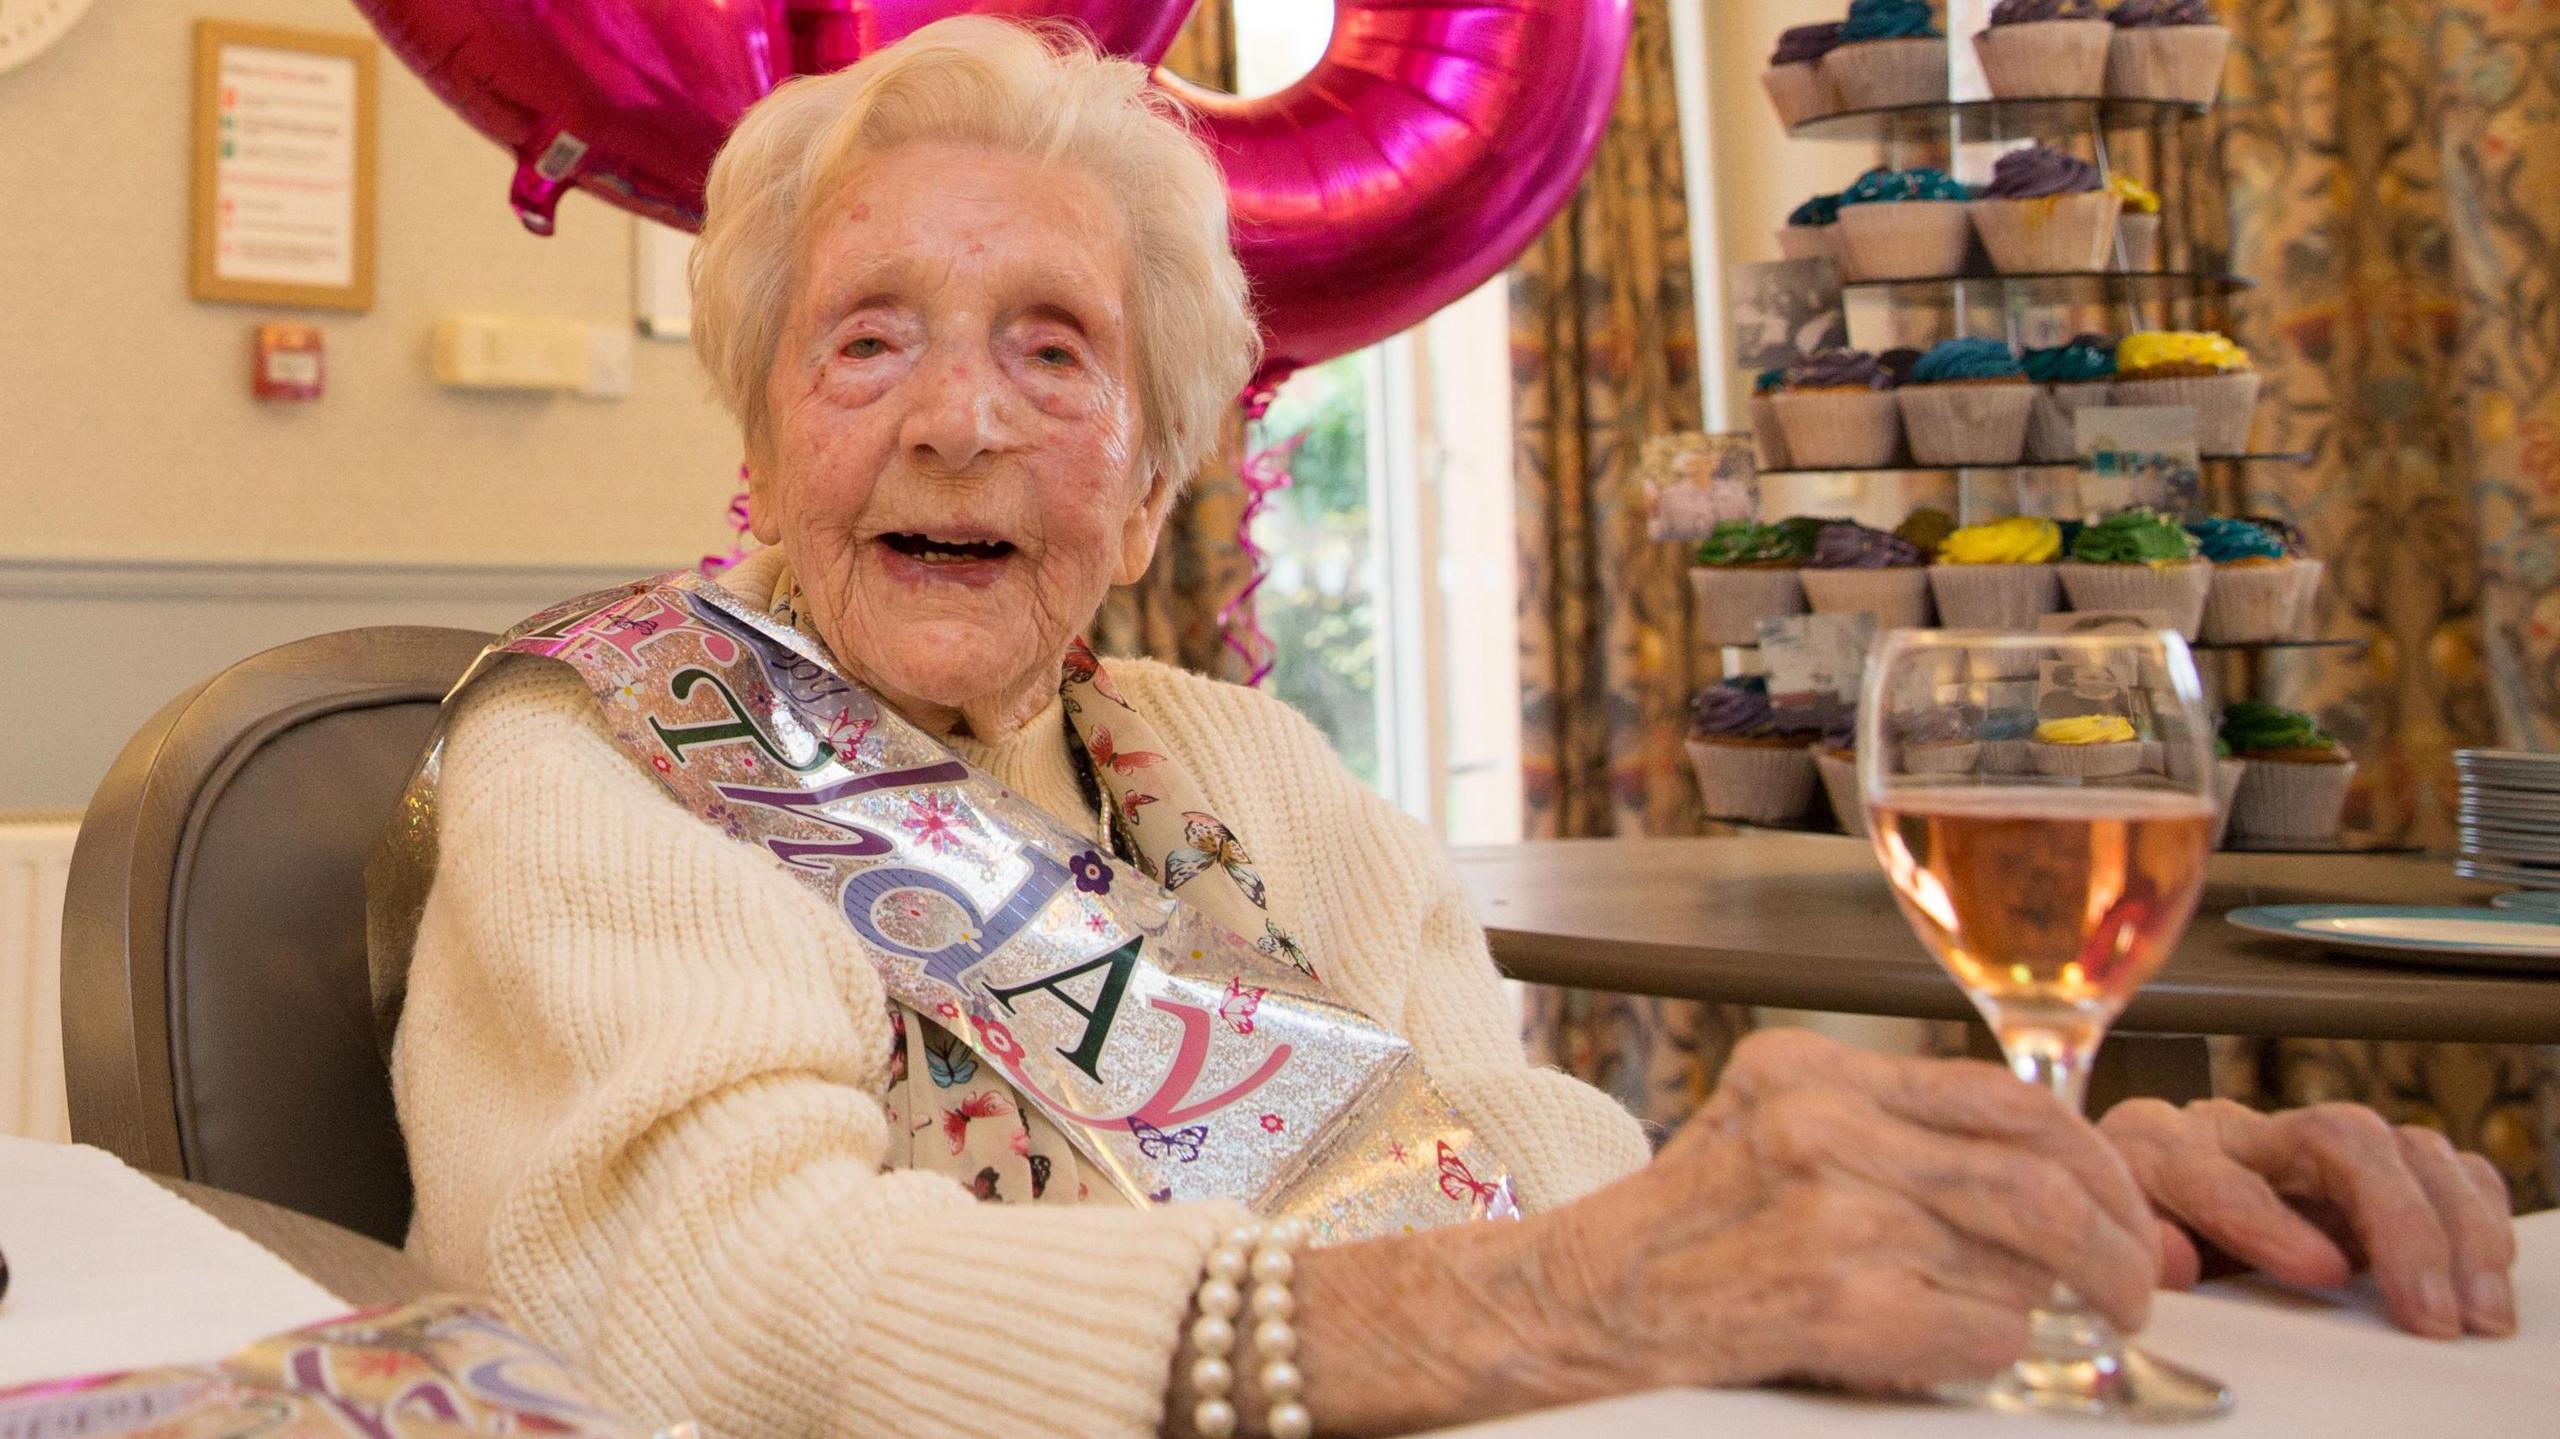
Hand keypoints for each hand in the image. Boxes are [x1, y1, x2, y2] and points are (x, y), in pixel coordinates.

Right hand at [1281, 1030, 2161, 1435]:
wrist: (1577, 1303)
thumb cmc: (1682, 1235)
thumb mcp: (1776, 1137)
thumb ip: (1894, 1138)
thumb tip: (2065, 1190)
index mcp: (1811, 1070)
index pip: (2002, 1095)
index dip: (2093, 1156)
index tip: (2125, 1204)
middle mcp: (1821, 1120)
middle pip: (2035, 1169)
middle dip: (2116, 1237)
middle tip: (2138, 1282)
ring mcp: (1827, 1205)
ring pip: (2023, 1251)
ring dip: (2071, 1302)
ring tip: (2078, 1323)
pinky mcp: (1830, 1293)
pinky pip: (1982, 1328)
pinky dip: (2000, 1353)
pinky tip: (1965, 1351)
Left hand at [2100, 1098, 2516, 1337]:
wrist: (2121, 1213)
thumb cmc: (2117, 1239)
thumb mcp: (2104, 1252)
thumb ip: (2135, 1252)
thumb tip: (2171, 1262)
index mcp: (2152, 1145)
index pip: (2213, 1169)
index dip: (2267, 1222)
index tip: (2323, 1273)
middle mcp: (2232, 1130)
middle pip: (2335, 1138)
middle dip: (2397, 1223)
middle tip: (2430, 1312)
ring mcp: (2298, 1141)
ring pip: (2393, 1144)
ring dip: (2451, 1225)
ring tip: (2474, 1308)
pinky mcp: (2353, 1164)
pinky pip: (2429, 1160)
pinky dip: (2471, 1206)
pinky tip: (2484, 1261)